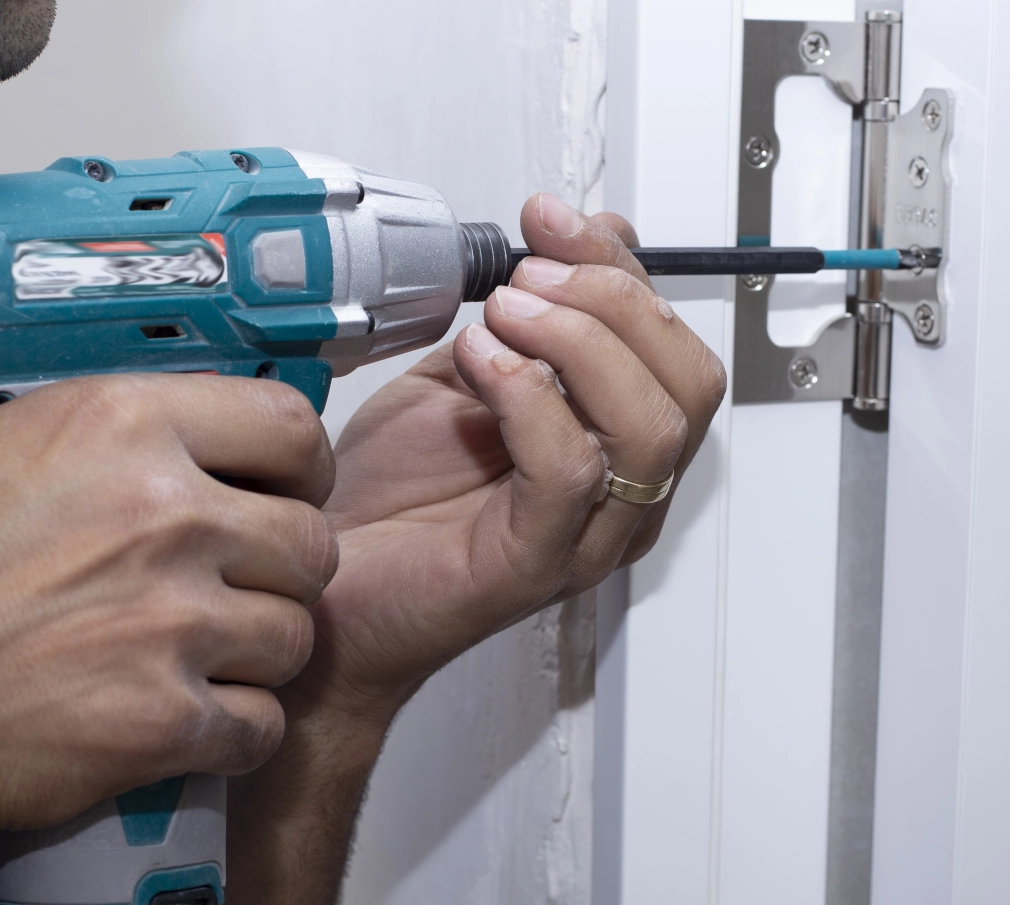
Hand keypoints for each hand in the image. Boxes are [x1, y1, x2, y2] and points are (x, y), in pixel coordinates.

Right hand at [0, 373, 335, 904]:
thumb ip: (106, 440)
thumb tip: (186, 440)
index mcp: (120, 428)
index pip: (290, 425)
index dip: (300, 468)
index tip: (286, 492)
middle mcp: (162, 516)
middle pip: (311, 543)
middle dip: (283, 572)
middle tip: (237, 590)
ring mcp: (171, 623)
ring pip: (295, 637)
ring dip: (257, 655)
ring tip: (194, 660)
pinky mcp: (165, 720)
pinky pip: (262, 724)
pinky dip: (234, 731)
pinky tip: (184, 721)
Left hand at [302, 193, 725, 719]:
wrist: (325, 579)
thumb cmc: (391, 495)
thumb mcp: (465, 374)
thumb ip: (527, 319)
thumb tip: (573, 239)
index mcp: (612, 448)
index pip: (670, 347)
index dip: (620, 267)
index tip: (548, 219)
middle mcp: (617, 498)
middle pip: (685, 384)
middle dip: (612, 300)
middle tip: (526, 277)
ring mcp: (583, 539)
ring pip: (649, 429)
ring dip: (578, 344)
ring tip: (499, 318)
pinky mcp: (531, 569)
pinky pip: (569, 474)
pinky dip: (529, 397)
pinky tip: (479, 363)